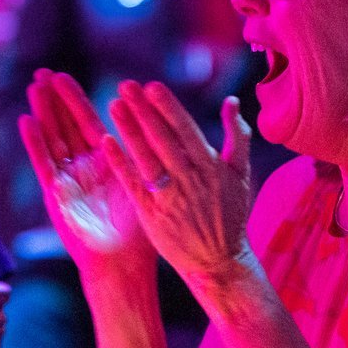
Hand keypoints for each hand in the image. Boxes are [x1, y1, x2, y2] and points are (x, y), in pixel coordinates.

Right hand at [18, 70, 154, 281]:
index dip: (74, 99)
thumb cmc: (139, 229)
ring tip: (34, 86)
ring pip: (52, 139)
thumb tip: (152, 119)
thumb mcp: (142, 182)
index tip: (63, 74)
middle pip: (64, 126)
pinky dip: (35, 143)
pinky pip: (45, 164)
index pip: (87, 121)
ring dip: (43, 113)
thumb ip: (140, 151)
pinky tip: (27, 121)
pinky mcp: (56, 195)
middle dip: (54, 99)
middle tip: (43, 72)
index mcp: (105, 161)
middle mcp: (83, 168)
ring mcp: (67, 180)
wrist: (123, 262)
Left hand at [102, 81, 254, 281]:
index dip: (168, 107)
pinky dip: (120, 164)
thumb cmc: (230, 215)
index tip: (151, 86)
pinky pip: (134, 185)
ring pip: (146, 159)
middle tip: (126, 86)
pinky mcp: (152, 215)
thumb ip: (237, 136)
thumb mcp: (241, 175)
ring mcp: (169, 198)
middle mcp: (190, 180)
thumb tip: (232, 100)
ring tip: (113, 106)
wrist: (219, 262)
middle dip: (144, 111)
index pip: (186, 130)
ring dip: (129, 131)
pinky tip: (106, 143)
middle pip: (163, 140)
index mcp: (211, 167)